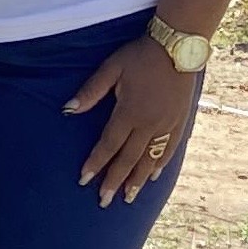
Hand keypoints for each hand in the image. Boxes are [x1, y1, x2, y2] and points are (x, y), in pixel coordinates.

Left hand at [65, 35, 197, 206]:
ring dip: (137, 180)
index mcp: (129, 113)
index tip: (84, 180)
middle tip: (104, 201)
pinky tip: (152, 176)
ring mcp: (166, 125)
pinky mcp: (179, 122)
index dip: (96, 163)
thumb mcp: (111, 68)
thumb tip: (68, 109)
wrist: (178, 47)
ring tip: (128, 198)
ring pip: (149, 159)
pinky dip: (159, 165)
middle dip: (115, 181)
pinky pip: (168, 150)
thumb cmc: (140, 56)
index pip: (108, 145)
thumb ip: (91, 91)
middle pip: (128, 159)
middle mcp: (148, 124)